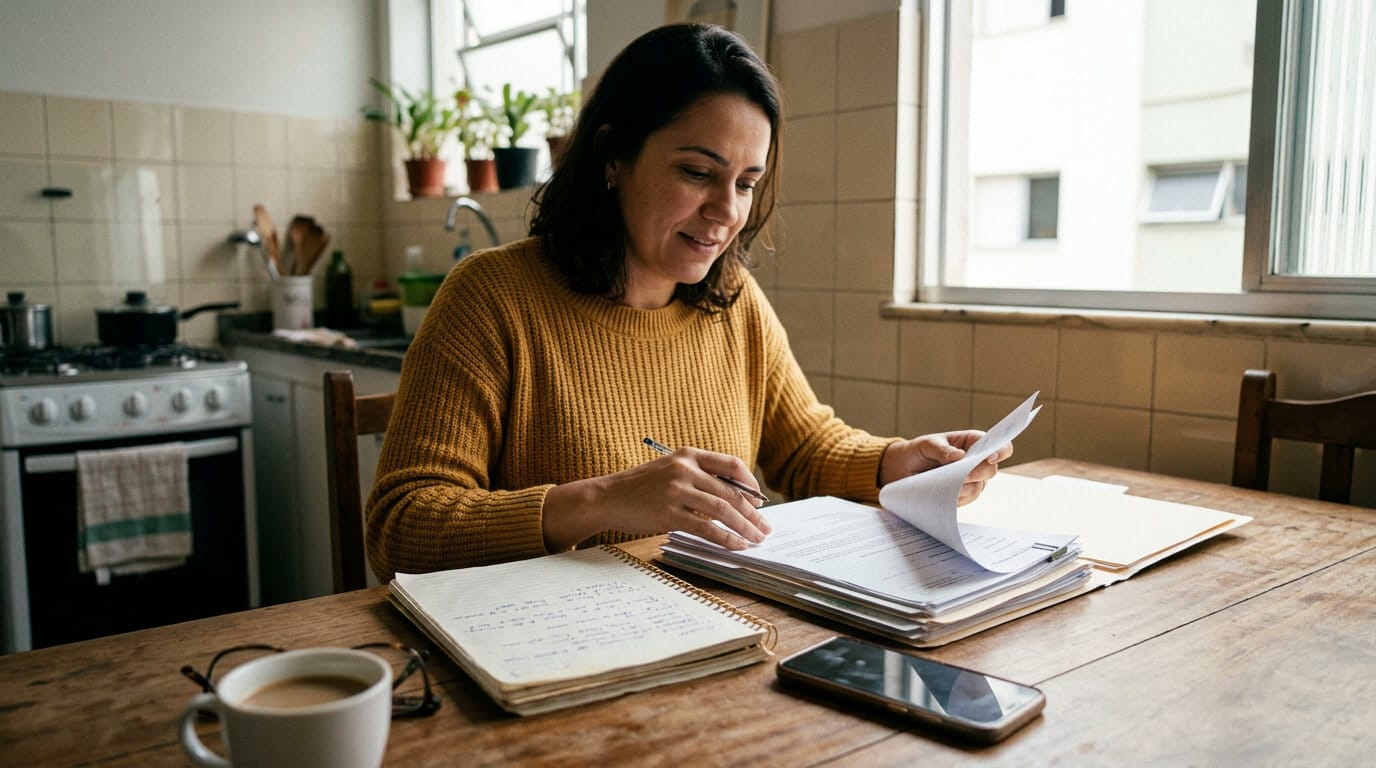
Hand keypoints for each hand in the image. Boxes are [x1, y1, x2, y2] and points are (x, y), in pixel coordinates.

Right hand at [543, 447, 770, 551]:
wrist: (607, 497)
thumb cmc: (640, 488)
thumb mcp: (669, 470)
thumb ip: (697, 477)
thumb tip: (733, 498)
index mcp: (689, 455)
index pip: (731, 464)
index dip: (750, 484)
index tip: (760, 502)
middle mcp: (685, 468)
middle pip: (731, 491)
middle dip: (753, 513)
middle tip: (766, 528)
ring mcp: (677, 490)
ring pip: (723, 510)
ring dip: (744, 527)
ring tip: (756, 540)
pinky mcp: (669, 512)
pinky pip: (706, 527)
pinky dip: (725, 538)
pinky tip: (736, 546)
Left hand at [878, 430, 1013, 505]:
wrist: (903, 469)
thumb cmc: (919, 451)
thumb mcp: (927, 445)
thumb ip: (942, 450)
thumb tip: (959, 456)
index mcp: (972, 442)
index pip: (996, 444)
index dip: (1000, 450)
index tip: (990, 457)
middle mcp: (976, 462)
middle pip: (990, 470)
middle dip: (978, 473)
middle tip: (963, 475)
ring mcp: (970, 480)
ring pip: (978, 487)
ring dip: (962, 487)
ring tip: (943, 482)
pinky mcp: (961, 496)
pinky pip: (964, 499)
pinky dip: (954, 497)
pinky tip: (941, 492)